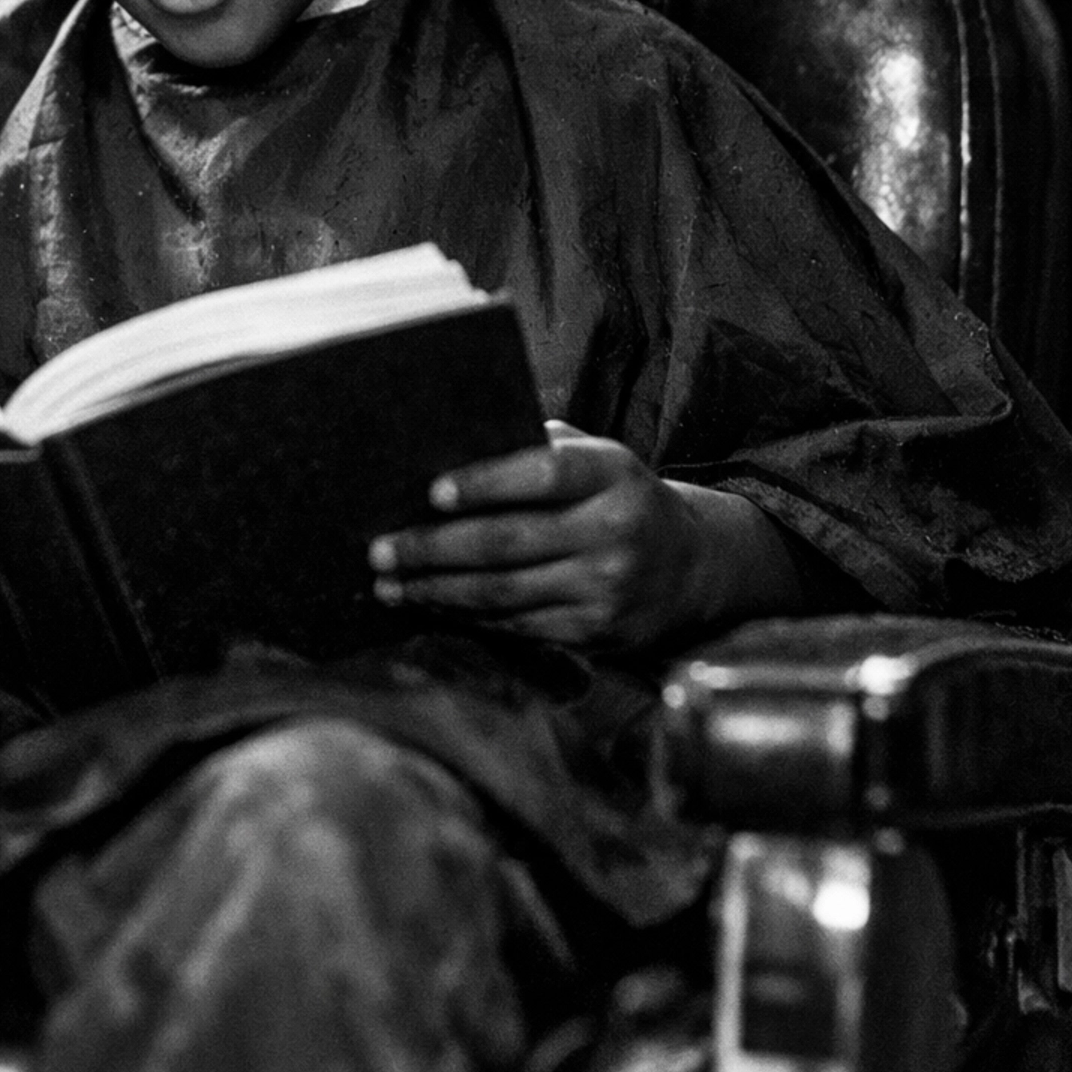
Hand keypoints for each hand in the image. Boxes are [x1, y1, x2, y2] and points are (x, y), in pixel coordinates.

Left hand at [368, 419, 705, 654]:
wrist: (692, 566)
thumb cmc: (618, 497)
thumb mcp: (598, 459)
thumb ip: (542, 447)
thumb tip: (455, 440)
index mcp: (612, 473)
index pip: (544, 473)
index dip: (486, 483)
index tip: (431, 492)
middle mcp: (615, 530)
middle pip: (509, 543)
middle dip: (434, 549)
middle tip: (379, 549)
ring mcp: (608, 586)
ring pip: (505, 593)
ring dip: (437, 590)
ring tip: (389, 584)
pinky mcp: (598, 631)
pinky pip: (519, 625)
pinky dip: (468, 616)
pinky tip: (433, 605)